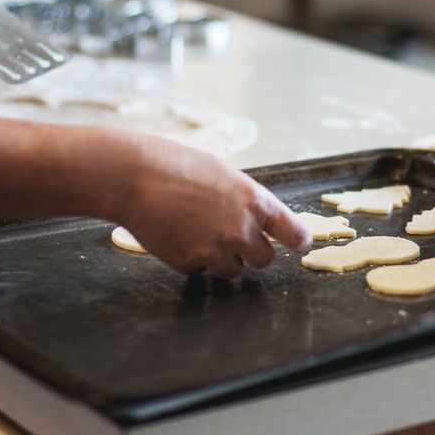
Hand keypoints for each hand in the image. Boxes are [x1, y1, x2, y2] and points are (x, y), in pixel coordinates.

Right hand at [115, 136, 310, 276]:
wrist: (133, 176)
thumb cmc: (176, 164)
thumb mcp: (223, 174)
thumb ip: (243, 200)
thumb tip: (253, 218)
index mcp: (256, 202)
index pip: (293, 232)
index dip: (299, 240)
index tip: (301, 244)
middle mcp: (242, 230)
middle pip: (264, 259)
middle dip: (251, 251)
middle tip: (231, 236)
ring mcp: (216, 250)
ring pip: (232, 270)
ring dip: (221, 258)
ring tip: (197, 231)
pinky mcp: (190, 264)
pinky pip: (200, 270)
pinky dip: (192, 259)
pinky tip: (177, 235)